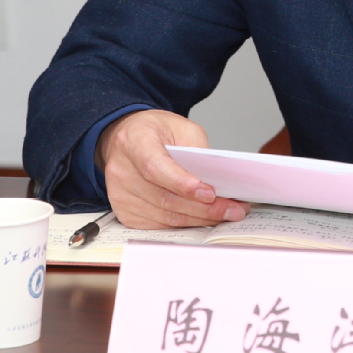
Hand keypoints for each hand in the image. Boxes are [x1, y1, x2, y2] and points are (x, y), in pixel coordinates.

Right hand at [97, 109, 247, 229]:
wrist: (127, 138)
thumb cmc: (154, 132)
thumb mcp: (181, 128)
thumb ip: (197, 151)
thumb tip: (215, 181)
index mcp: (133, 141)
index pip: (155, 167)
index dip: (182, 184)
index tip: (210, 193)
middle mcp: (121, 170)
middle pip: (164, 197)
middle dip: (203, 207)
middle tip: (232, 209)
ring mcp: (119, 194)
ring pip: (164, 216)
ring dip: (199, 218)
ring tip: (225, 214)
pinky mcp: (125, 211)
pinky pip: (159, 224)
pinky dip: (185, 222)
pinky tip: (203, 217)